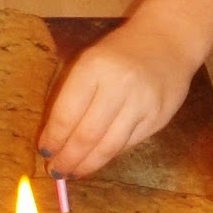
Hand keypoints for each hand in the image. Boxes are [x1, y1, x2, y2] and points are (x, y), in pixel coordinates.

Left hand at [37, 18, 197, 178]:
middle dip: (68, 158)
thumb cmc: (119, 51)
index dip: (54, 137)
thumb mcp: (90, 61)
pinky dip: (109, 155)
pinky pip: (128, 144)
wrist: (168, 40)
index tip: (44, 151)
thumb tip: (55, 136)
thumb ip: (73, 94)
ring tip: (73, 172)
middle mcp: (118, 86)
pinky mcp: (158, 118)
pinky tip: (97, 160)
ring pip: (109, 146)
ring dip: (88, 164)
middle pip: (88, 134)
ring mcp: (141, 104)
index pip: (67, 112)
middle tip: (56, 171)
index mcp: (93, 67)